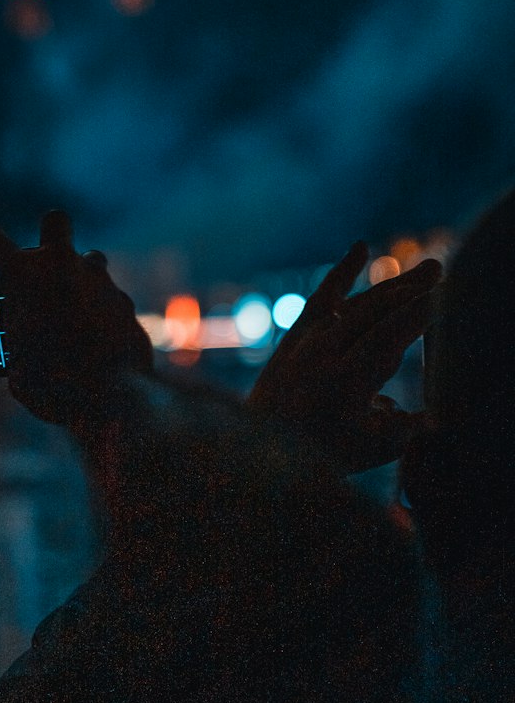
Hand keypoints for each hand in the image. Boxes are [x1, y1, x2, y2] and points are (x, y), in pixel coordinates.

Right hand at [0, 210, 151, 430]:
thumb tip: (22, 343)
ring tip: (74, 310)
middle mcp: (61, 267)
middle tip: (44, 264)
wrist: (112, 399)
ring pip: (90, 259)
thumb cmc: (54, 386)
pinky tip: (99, 339)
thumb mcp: (17, 366)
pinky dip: (103, 312)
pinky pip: (110, 297)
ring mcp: (97, 280)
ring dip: (81, 277)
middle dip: (49, 235)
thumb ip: (17, 341)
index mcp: (22, 277)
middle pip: (54, 221)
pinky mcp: (124, 300)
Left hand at [247, 241, 440, 472]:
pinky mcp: (296, 335)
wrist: (261, 448)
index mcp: (346, 382)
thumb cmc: (325, 454)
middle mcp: (324, 354)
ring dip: (391, 285)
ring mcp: (308, 341)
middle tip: (440, 269)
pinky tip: (360, 247)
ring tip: (426, 270)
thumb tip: (442, 415)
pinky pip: (321, 298)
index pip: (387, 338)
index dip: (415, 316)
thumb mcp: (371, 449)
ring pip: (355, 304)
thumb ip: (407, 429)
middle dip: (409, 290)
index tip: (441, 299)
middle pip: (373, 312)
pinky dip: (341, 273)